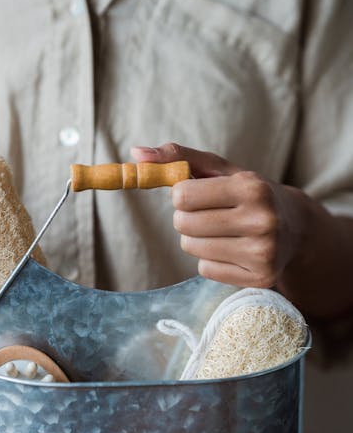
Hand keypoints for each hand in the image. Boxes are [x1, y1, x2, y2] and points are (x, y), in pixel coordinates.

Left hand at [131, 143, 306, 288]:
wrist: (295, 227)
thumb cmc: (246, 193)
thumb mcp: (219, 169)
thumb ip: (178, 157)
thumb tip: (136, 154)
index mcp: (251, 188)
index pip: (182, 196)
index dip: (183, 196)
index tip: (199, 195)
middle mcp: (261, 221)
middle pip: (184, 225)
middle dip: (187, 218)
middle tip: (210, 214)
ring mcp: (263, 253)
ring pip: (192, 249)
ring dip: (196, 240)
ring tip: (222, 231)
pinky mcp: (260, 278)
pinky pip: (206, 269)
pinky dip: (211, 260)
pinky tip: (232, 250)